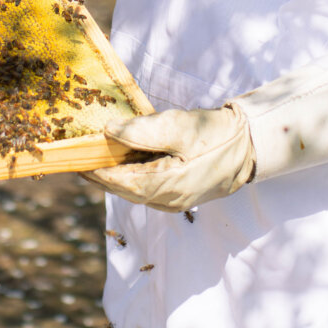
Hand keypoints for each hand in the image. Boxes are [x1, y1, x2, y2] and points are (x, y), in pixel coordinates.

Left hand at [87, 106, 255, 211]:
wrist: (249, 146)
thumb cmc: (214, 134)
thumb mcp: (177, 126)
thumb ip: (141, 131)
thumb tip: (108, 131)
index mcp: (165, 186)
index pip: (119, 182)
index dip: (96, 171)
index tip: (77, 160)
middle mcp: (167, 200)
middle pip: (125, 189)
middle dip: (103, 175)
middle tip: (82, 159)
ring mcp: (175, 201)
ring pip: (136, 191)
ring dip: (117, 176)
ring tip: (100, 159)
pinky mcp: (182, 195)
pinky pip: (149, 189)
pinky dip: (134, 177)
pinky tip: (128, 162)